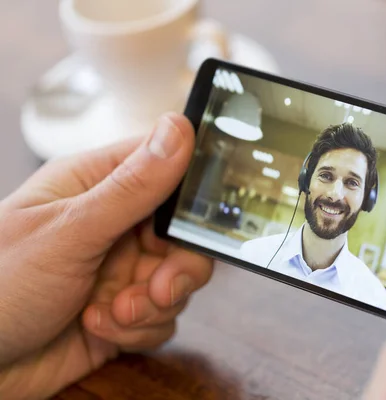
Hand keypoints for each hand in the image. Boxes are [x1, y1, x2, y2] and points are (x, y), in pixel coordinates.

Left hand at [0, 113, 212, 398]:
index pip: (165, 168)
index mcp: (96, 186)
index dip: (191, 192)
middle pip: (183, 233)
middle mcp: (114, 225)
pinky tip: (101, 328)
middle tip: (157, 288)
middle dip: (178, 267)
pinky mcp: (125, 310)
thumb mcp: (68, 232)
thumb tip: (178, 130)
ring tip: (113, 313)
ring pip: (179, 279)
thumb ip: (131, 187)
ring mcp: (121, 270)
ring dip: (153, 304)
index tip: (196, 223)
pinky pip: (163, 315)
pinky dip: (141, 328)